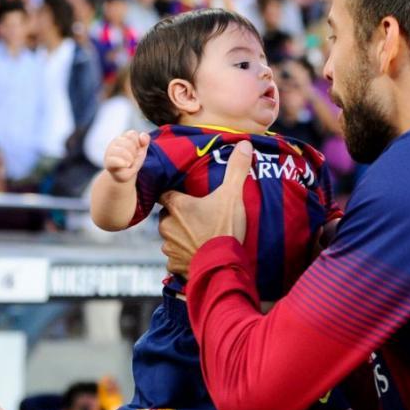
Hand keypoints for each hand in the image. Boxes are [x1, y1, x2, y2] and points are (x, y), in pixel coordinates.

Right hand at [103, 130, 149, 182]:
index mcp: (123, 137)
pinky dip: (122, 163)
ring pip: (122, 151)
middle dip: (134, 152)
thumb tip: (142, 136)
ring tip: (129, 163)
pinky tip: (127, 165)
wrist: (124, 174)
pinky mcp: (108, 162)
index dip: (138, 143)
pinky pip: (115, 161)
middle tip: (133, 158)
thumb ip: (145, 140)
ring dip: (130, 159)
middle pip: (129, 143)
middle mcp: (115, 142)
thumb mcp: (141, 149)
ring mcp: (110, 152)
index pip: (132, 134)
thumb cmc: (133, 161)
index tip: (137, 150)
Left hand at [157, 141, 251, 273]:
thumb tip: (244, 144)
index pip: (165, 194)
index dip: (175, 195)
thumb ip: (236, 169)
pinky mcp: (174, 265)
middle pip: (168, 216)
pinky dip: (183, 258)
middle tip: (199, 218)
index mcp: (176, 206)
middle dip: (179, 217)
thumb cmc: (224, 229)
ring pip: (170, 238)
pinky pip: (174, 259)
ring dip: (181, 237)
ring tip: (200, 238)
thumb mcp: (232, 195)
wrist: (222, 265)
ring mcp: (169, 247)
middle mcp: (166, 225)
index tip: (185, 196)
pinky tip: (197, 256)